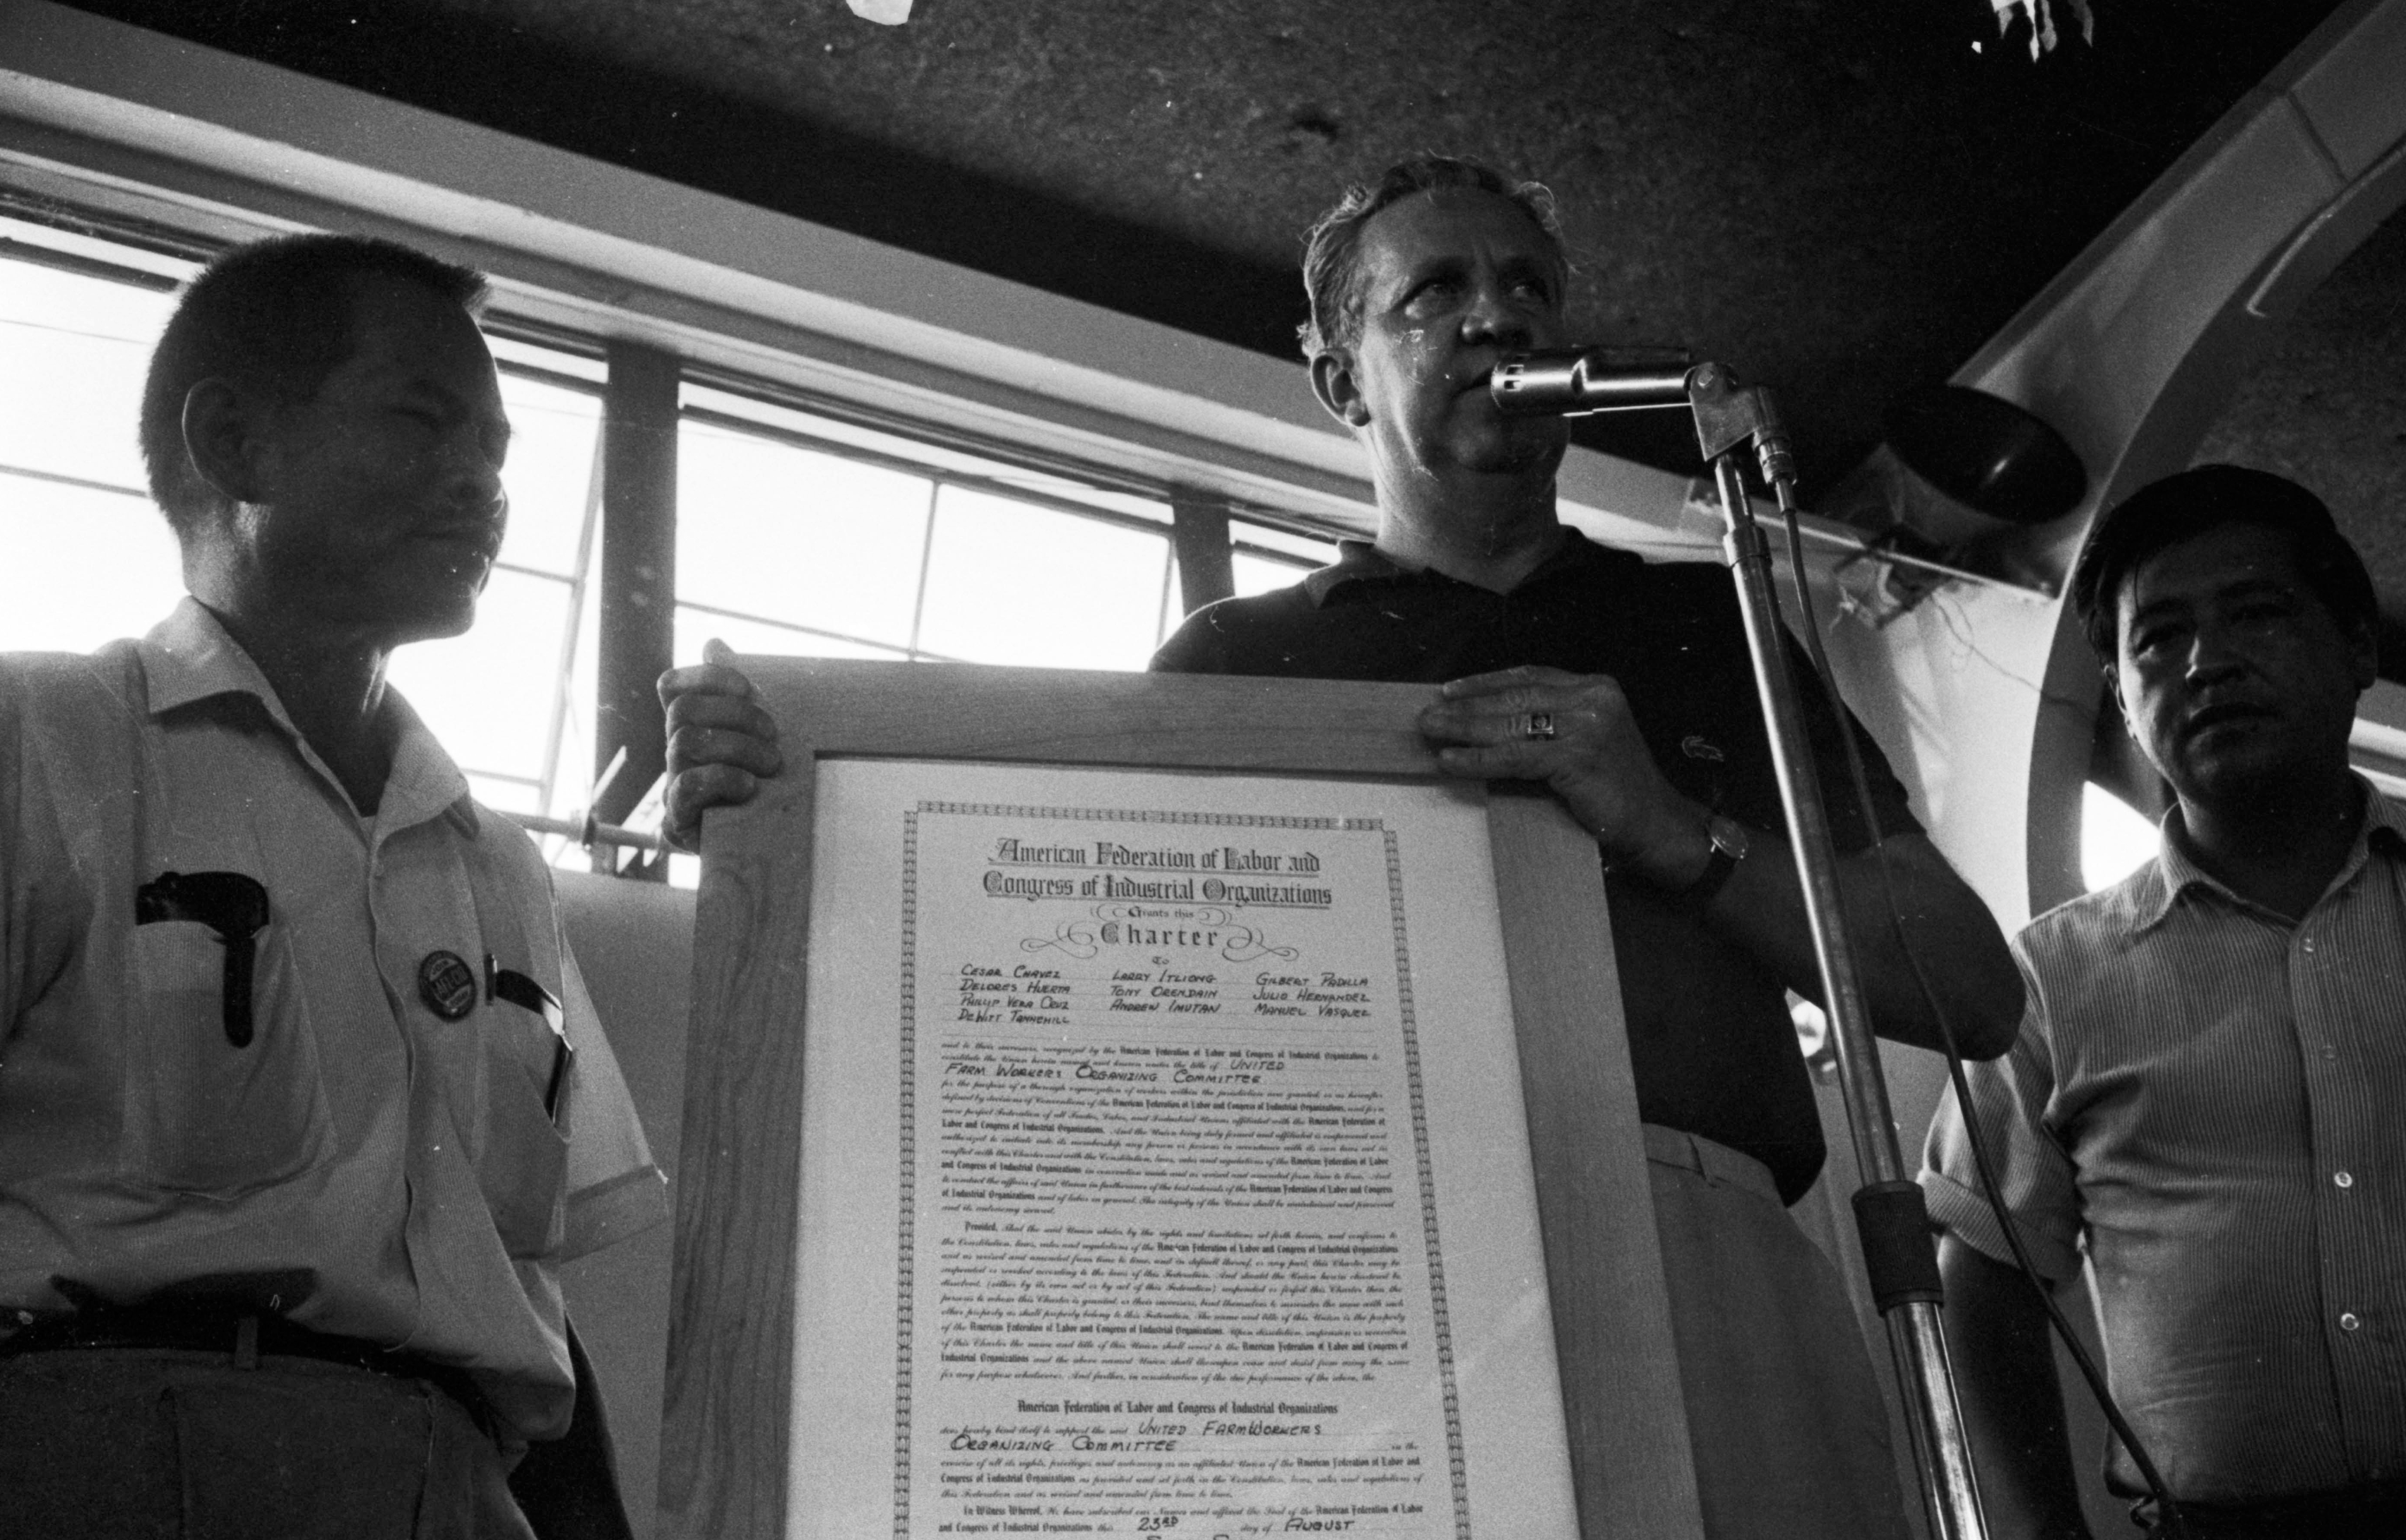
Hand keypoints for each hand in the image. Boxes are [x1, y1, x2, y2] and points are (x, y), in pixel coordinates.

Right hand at [658, 639, 783, 852]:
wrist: (760, 843)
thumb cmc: (760, 780)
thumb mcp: (757, 732)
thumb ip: (735, 690)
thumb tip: (713, 644)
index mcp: (689, 727)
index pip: (672, 685)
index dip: (706, 676)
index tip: (747, 685)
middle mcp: (673, 751)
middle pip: (683, 710)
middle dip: (736, 715)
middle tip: (774, 734)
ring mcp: (672, 783)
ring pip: (686, 742)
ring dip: (738, 748)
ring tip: (772, 764)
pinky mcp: (679, 818)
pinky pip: (688, 785)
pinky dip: (724, 779)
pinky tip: (750, 786)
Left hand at [1417, 665, 1704, 885]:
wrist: (1658, 825)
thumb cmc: (1618, 791)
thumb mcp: (1585, 743)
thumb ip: (1548, 727)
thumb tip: (1486, 725)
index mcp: (1595, 688)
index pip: (1529, 677)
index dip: (1485, 682)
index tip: (1450, 689)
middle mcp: (1593, 699)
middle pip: (1514, 697)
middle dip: (1466, 705)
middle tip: (1428, 713)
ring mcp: (1587, 726)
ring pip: (1510, 723)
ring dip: (1464, 728)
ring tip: (1431, 731)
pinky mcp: (1576, 757)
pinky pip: (1514, 757)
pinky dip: (1479, 759)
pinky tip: (1453, 761)